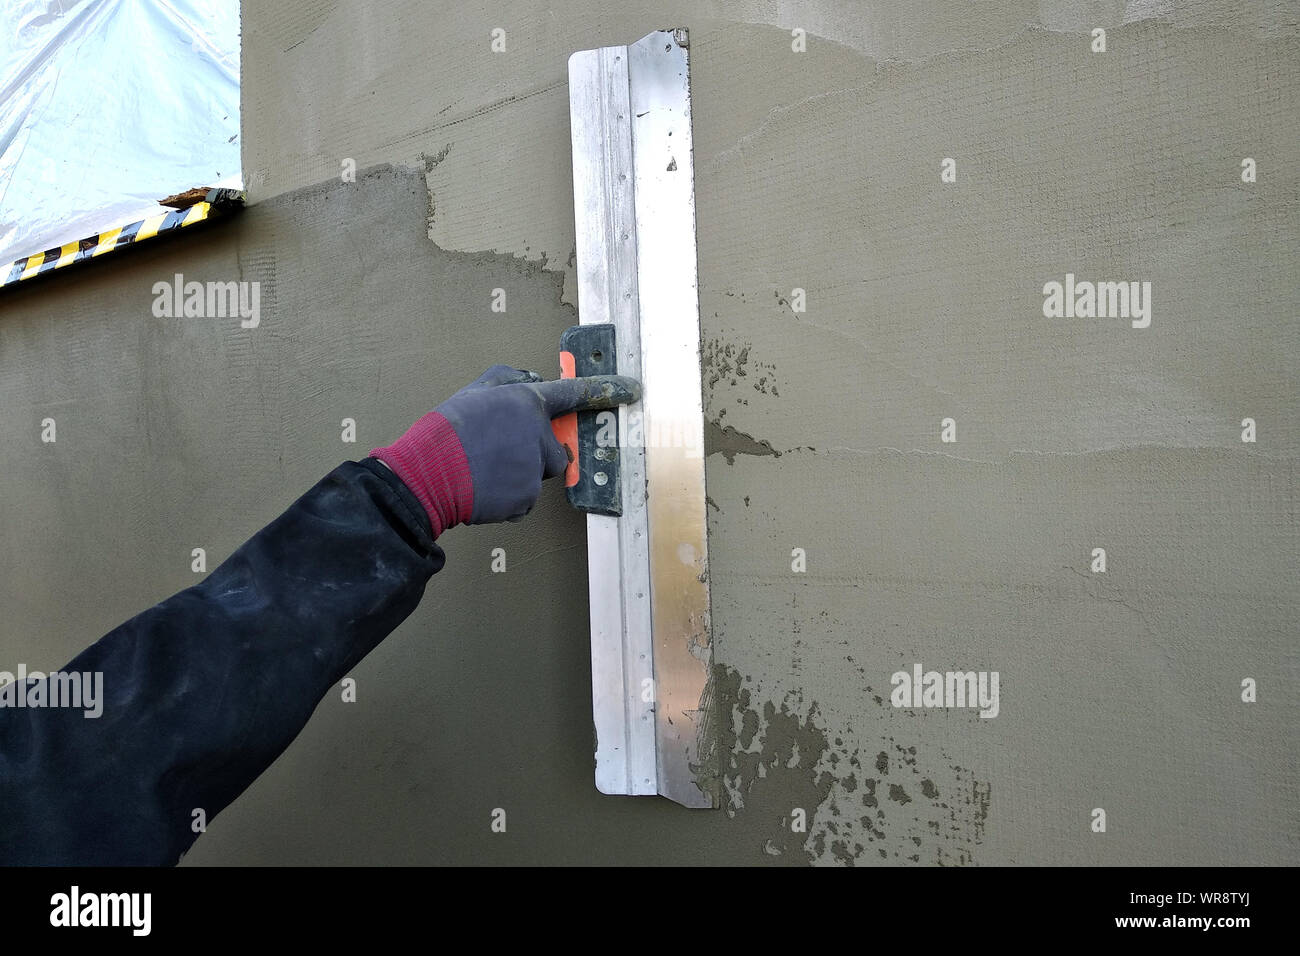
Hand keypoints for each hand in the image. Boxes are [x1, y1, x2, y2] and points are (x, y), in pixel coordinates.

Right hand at [371, 365, 639, 534]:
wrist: (427, 474)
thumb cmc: (446, 432)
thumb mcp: (473, 392)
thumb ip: (505, 381)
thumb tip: (531, 378)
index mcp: (526, 402)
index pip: (573, 394)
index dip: (605, 390)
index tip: (632, 389)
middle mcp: (538, 434)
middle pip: (555, 448)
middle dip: (537, 452)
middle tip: (501, 452)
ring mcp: (535, 468)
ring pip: (539, 474)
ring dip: (521, 474)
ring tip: (486, 470)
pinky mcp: (527, 497)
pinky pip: (525, 498)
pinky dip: (509, 496)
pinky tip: (484, 488)